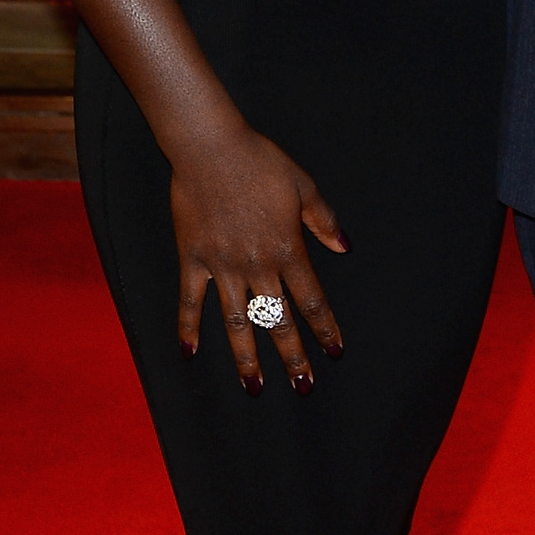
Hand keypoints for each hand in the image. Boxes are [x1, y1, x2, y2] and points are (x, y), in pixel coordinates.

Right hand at [170, 121, 348, 391]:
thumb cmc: (260, 161)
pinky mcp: (193, 259)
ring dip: (246, 357)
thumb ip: (323, 220)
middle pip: (277, 320)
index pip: (311, 298)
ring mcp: (222, 266)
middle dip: (292, 356)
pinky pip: (191, 301)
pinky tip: (190, 353)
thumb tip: (345, 247)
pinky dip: (189, 328)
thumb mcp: (302, 185)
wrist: (212, 148)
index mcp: (286, 248)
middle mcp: (256, 265)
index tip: (334, 352)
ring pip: (237, 322)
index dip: (325, 328)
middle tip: (302, 387)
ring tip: (254, 387)